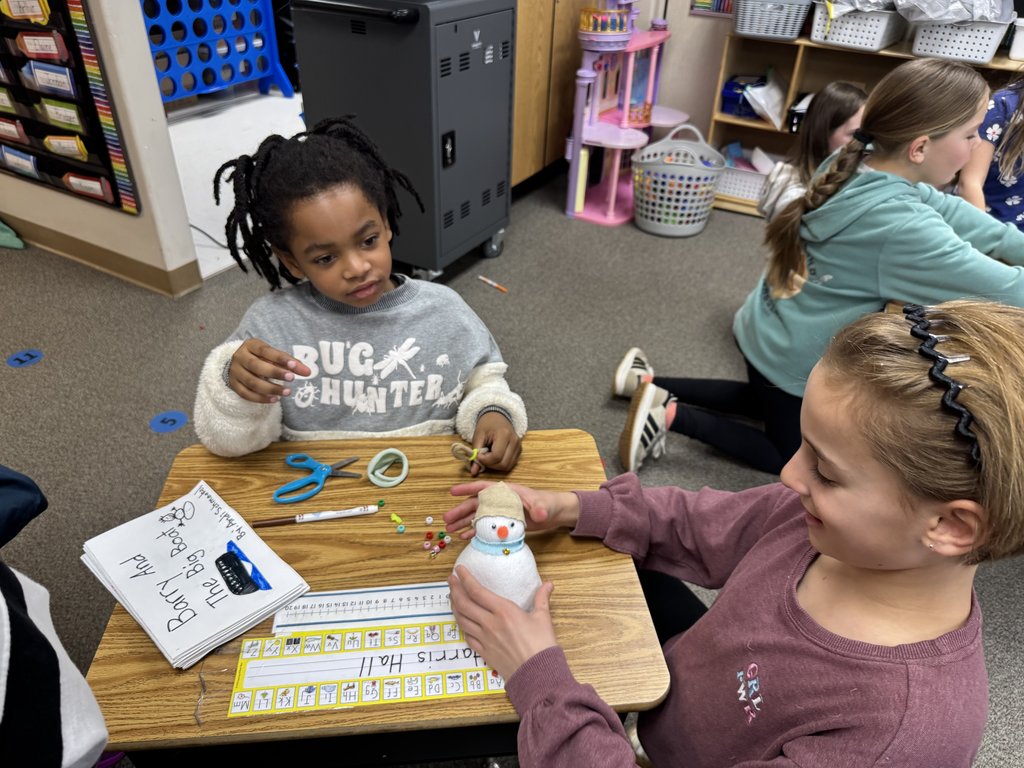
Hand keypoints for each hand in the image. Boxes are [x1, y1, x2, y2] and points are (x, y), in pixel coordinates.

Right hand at [228, 338, 311, 403]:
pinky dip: (261, 398)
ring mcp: (235, 372)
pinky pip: (246, 394)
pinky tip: (275, 399)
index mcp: (251, 345)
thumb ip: (288, 361)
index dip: (280, 358)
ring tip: (287, 392)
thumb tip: (307, 371)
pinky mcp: (233, 385)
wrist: (237, 362)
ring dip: (271, 388)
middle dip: (275, 373)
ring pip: (252, 382)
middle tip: (291, 378)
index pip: (266, 351)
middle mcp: (240, 357)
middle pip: (256, 366)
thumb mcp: (272, 354)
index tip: (294, 365)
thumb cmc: (260, 357)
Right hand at [444, 481, 579, 538]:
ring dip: (463, 523)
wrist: (555, 513)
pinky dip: (474, 531)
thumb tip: (538, 514)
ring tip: (449, 530)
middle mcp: (499, 501)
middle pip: (475, 504)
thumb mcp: (543, 506)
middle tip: (446, 520)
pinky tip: (464, 537)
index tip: (452, 492)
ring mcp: (500, 512)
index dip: (468, 489)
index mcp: (506, 492)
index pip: (483, 488)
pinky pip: (485, 527)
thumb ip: (539, 509)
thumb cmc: (548, 503)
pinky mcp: (503, 524)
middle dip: (460, 511)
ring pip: (477, 516)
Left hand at [449, 565, 556, 679]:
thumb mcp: (543, 618)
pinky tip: (461, 621)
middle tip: (450, 580)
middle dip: (454, 589)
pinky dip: (461, 626)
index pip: (477, 591)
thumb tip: (548, 584)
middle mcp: (490, 623)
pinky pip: (467, 636)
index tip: (459, 569)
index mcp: (504, 611)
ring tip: (452, 597)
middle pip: (464, 603)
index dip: (465, 578)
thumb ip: (541, 598)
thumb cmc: (542, 645)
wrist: (538, 674)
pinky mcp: (484, 652)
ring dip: (454, 606)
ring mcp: (484, 639)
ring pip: (462, 619)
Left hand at [470, 412, 520, 475]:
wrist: (497, 416)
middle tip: (483, 457)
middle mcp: (515, 441)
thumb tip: (473, 472)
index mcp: (505, 435)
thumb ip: (475, 454)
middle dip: (490, 464)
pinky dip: (501, 463)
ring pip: (508, 466)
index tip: (478, 455)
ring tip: (489, 456)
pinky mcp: (519, 451)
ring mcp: (519, 446)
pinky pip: (510, 464)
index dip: (485, 460)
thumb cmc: (486, 424)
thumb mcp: (477, 436)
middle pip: (503, 464)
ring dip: (496, 465)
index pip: (496, 456)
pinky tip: (495, 455)